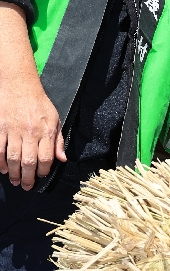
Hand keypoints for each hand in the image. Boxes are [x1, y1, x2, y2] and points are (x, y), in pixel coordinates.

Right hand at [0, 2, 65, 188]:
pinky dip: (0, 160)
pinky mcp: (0, 127)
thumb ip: (58, 140)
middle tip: (25, 186)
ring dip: (13, 173)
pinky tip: (2, 168)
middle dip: (27, 178)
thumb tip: (62, 159)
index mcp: (45, 131)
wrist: (18, 84)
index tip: (41, 176)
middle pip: (28, 161)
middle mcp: (30, 132)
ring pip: (12, 157)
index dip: (43, 171)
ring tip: (14, 181)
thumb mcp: (55, 119)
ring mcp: (13, 130)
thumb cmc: (38, 102)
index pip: (46, 158)